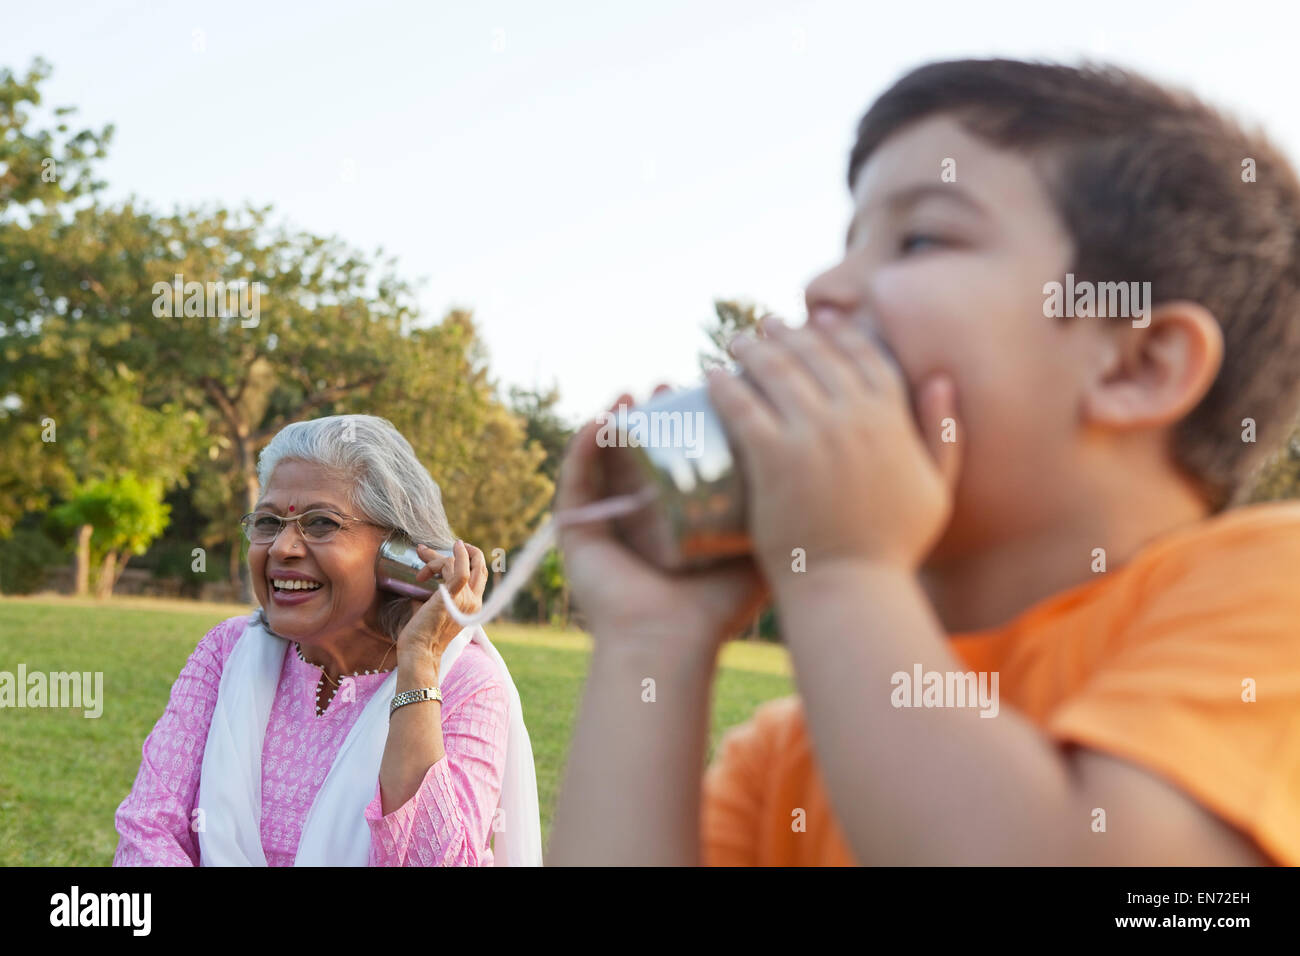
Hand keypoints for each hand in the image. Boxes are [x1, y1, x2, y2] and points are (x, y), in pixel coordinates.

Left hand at [394, 539, 487, 670]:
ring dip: (437, 558)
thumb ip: (432, 593)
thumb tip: (422, 578)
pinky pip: (460, 569)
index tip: (452, 551)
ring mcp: (465, 599)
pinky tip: (453, 546)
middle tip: (452, 544)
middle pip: (479, 566)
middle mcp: (474, 602)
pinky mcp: (453, 596)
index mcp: (473, 607)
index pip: (480, 576)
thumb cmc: (421, 634)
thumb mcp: (432, 608)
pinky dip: (457, 555)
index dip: (470, 560)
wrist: (419, 651)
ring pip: (458, 564)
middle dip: (467, 551)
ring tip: (421, 561)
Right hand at [556, 391, 768, 654]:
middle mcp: (637, 514)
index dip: (689, 420)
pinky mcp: (574, 530)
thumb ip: (793, 523)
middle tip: (671, 385)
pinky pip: (575, 478)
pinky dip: (583, 445)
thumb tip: (836, 475)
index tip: (710, 389)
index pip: (678, 455)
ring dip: (617, 418)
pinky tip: (600, 420)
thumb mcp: (760, 556)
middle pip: (641, 448)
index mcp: (674, 516)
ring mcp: (603, 519)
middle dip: (654, 412)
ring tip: (636, 394)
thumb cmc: (718, 610)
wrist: (671, 647)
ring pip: (606, 455)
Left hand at [706, 313, 960, 579]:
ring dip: (752, 347)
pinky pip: (742, 406)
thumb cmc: (894, 547)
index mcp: (892, 417)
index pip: (862, 354)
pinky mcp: (774, 458)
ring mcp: (812, 435)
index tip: (816, 321)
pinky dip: (724, 385)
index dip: (836, 332)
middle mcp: (853, 416)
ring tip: (735, 342)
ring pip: (775, 371)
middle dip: (787, 333)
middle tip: (766, 328)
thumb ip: (943, 432)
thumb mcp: (936, 488)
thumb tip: (940, 379)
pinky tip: (710, 375)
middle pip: (814, 354)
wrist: (853, 589)